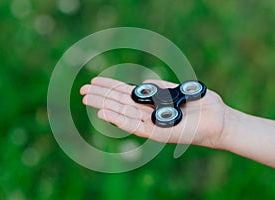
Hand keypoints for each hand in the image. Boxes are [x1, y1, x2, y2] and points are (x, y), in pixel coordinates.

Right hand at [80, 77, 227, 148]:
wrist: (219, 120)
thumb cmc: (201, 105)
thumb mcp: (177, 91)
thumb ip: (159, 88)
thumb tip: (142, 82)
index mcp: (151, 103)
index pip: (125, 94)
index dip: (109, 87)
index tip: (94, 81)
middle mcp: (148, 114)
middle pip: (119, 102)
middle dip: (100, 95)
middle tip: (82, 90)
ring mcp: (151, 124)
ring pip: (122, 113)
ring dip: (103, 105)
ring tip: (86, 98)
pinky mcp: (158, 134)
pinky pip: (134, 126)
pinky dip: (118, 119)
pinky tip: (103, 113)